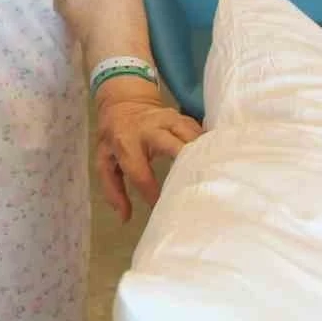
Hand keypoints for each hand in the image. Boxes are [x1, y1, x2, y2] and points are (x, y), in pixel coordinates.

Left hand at [94, 85, 202, 222]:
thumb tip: (125, 218)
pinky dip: (207, 145)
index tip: (163, 211)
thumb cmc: (114, 138)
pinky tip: (217, 160)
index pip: (140, 174)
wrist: (122, 103)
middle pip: (173, 146)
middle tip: (201, 189)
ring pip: (190, 135)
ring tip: (215, 176)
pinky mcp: (181, 116)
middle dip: (188, 166)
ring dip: (203, 155)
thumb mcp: (104, 161)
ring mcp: (167, 119)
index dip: (152, 194)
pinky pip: (198, 130)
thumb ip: (112, 190)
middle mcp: (149, 128)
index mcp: (126, 142)